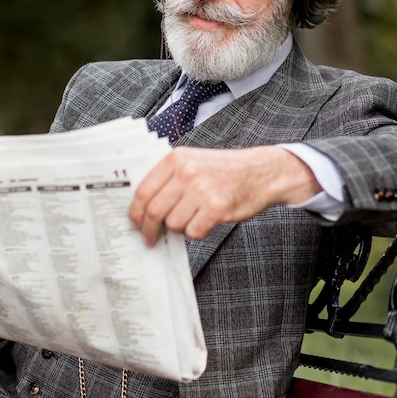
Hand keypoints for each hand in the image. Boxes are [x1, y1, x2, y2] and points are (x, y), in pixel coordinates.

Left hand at [129, 145, 320, 245]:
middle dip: (149, 229)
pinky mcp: (217, 208)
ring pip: (174, 223)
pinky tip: (206, 222)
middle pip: (155, 210)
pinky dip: (197, 232)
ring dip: (180, 228)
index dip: (135, 212)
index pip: (143, 190)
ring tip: (191, 220)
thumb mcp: (193, 161)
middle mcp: (186, 172)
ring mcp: (202, 190)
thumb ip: (169, 178)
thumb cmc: (225, 170)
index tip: (135, 223)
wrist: (262, 172)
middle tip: (150, 238)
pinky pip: (194, 232)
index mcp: (176, 159)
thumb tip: (143, 207)